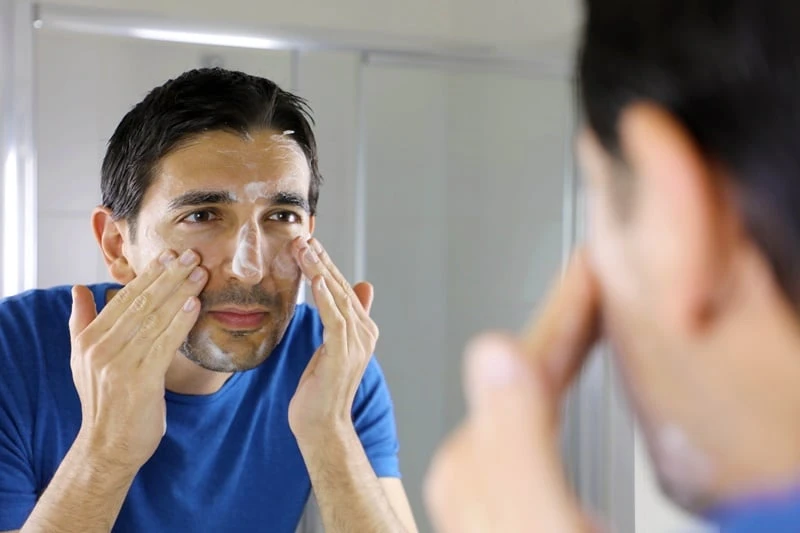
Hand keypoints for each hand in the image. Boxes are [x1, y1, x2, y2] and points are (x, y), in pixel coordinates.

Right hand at [69, 249, 206, 471]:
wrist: (108, 446)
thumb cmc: (104, 401)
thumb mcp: (82, 361)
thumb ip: (81, 323)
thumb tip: (77, 289)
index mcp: (89, 340)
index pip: (123, 299)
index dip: (149, 275)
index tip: (169, 256)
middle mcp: (102, 350)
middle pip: (142, 304)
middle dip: (170, 277)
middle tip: (192, 256)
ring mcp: (121, 365)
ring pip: (155, 319)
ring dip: (180, 293)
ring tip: (200, 274)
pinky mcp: (142, 381)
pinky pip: (165, 344)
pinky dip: (181, 322)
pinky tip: (195, 304)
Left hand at [288, 237, 378, 444]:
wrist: (321, 425)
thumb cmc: (320, 389)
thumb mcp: (329, 349)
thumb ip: (341, 320)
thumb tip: (359, 288)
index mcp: (361, 330)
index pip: (342, 289)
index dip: (326, 264)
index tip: (309, 242)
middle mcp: (364, 333)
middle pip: (341, 288)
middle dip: (321, 260)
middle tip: (304, 236)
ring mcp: (356, 344)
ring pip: (337, 298)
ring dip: (320, 271)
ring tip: (304, 248)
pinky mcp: (343, 354)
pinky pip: (334, 319)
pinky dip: (327, 298)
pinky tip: (318, 279)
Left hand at [424, 249, 601, 532]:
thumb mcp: (539, 519)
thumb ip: (516, 444)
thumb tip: (494, 352)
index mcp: (477, 468)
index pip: (522, 361)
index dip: (564, 311)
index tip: (588, 264)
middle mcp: (477, 472)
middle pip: (525, 370)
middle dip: (563, 322)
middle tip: (596, 275)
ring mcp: (494, 489)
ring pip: (530, 393)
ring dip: (559, 349)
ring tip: (589, 313)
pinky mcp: (518, 507)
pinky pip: (537, 427)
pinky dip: (557, 391)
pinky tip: (566, 390)